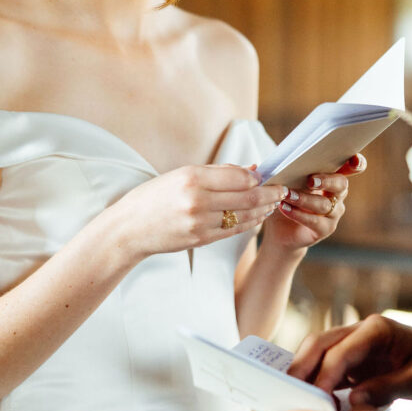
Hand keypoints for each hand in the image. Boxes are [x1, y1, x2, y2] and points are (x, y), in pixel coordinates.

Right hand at [110, 164, 286, 260]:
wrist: (129, 229)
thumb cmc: (154, 197)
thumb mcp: (180, 175)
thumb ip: (217, 172)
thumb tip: (251, 170)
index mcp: (192, 178)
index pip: (239, 177)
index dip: (258, 177)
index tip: (268, 176)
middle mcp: (197, 201)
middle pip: (247, 197)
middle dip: (270, 194)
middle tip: (282, 190)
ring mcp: (200, 223)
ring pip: (244, 215)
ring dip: (264, 209)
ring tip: (274, 202)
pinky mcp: (201, 240)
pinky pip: (234, 230)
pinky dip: (249, 222)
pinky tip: (258, 216)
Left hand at [261, 154, 366, 252]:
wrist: (280, 229)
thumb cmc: (286, 197)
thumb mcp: (289, 181)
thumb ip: (295, 170)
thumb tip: (290, 161)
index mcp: (332, 177)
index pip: (353, 167)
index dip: (357, 163)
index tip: (354, 160)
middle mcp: (338, 194)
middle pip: (341, 184)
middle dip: (327, 181)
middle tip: (310, 180)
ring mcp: (334, 213)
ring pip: (324, 204)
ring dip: (304, 199)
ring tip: (286, 195)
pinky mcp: (326, 229)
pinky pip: (315, 221)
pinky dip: (298, 214)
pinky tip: (285, 208)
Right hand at [289, 313, 411, 408]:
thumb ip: (388, 388)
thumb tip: (354, 401)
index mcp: (377, 329)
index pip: (341, 351)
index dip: (325, 375)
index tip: (316, 400)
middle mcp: (361, 331)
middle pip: (320, 343)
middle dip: (301, 367)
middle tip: (287, 393)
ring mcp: (354, 343)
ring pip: (318, 352)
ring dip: (305, 373)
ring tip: (292, 398)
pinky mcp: (353, 359)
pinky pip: (327, 365)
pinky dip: (316, 380)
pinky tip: (310, 399)